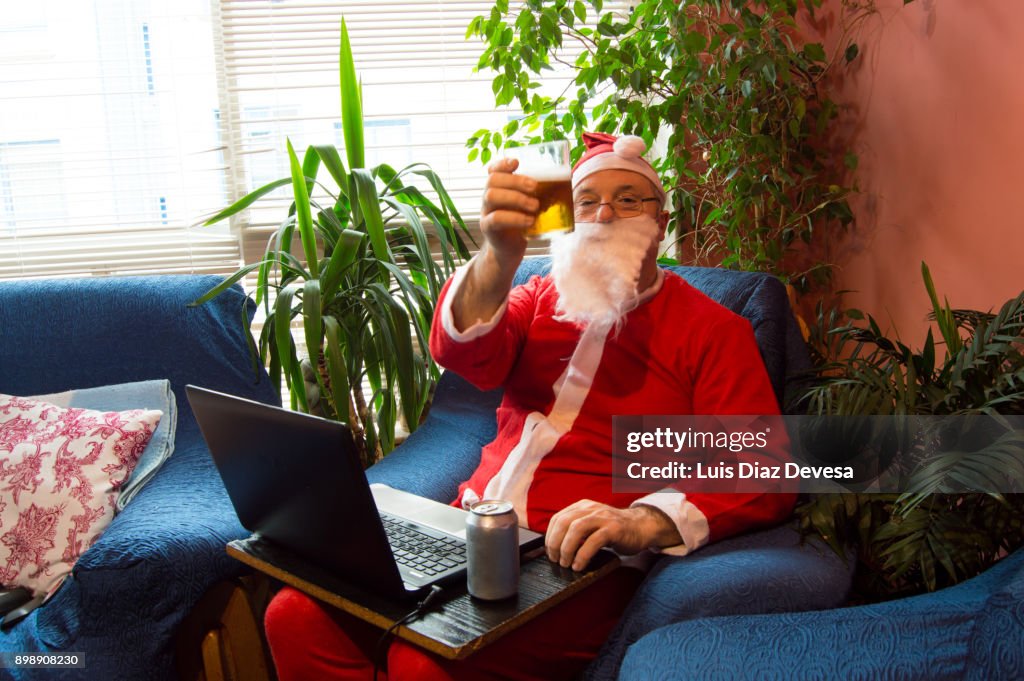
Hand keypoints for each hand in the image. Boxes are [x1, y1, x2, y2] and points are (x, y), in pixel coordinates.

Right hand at [479, 158, 538, 267]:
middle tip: (535, 188)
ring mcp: (486, 211)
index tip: (517, 163)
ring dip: (516, 198)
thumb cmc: (522, 222)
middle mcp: (488, 196)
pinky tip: (529, 221)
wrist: (510, 249)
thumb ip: (538, 194)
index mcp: (498, 188)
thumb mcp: (529, 205)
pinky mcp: (488, 228)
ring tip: (535, 206)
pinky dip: (514, 218)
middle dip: (515, 181)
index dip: (502, 163)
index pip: (493, 169)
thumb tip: (567, 179)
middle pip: (493, 180)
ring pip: (492, 196)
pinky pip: (495, 219)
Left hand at [545, 500, 681, 570]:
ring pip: (576, 530)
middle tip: (555, 560)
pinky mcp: (614, 529)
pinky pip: (593, 541)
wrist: (642, 527)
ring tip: (566, 563)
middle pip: (564, 523)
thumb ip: (577, 530)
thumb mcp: (592, 524)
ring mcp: (603, 517)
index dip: (550, 536)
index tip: (549, 551)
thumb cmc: (614, 530)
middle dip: (555, 543)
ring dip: (567, 549)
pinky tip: (579, 565)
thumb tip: (556, 547)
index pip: (558, 518)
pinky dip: (582, 555)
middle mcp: (591, 509)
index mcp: (583, 506)